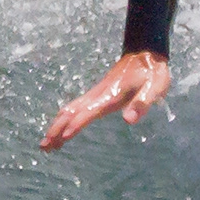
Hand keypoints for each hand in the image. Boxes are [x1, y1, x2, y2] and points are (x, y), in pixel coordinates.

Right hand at [39, 50, 171, 150]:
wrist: (144, 52)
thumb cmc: (152, 72)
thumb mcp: (155, 87)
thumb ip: (142, 103)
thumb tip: (128, 120)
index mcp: (111, 95)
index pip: (89, 112)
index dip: (77, 124)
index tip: (64, 138)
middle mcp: (99, 94)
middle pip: (72, 112)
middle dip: (57, 129)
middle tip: (44, 147)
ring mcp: (96, 93)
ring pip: (70, 109)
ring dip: (56, 125)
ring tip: (46, 144)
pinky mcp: (96, 93)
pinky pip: (75, 107)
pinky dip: (64, 118)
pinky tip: (61, 128)